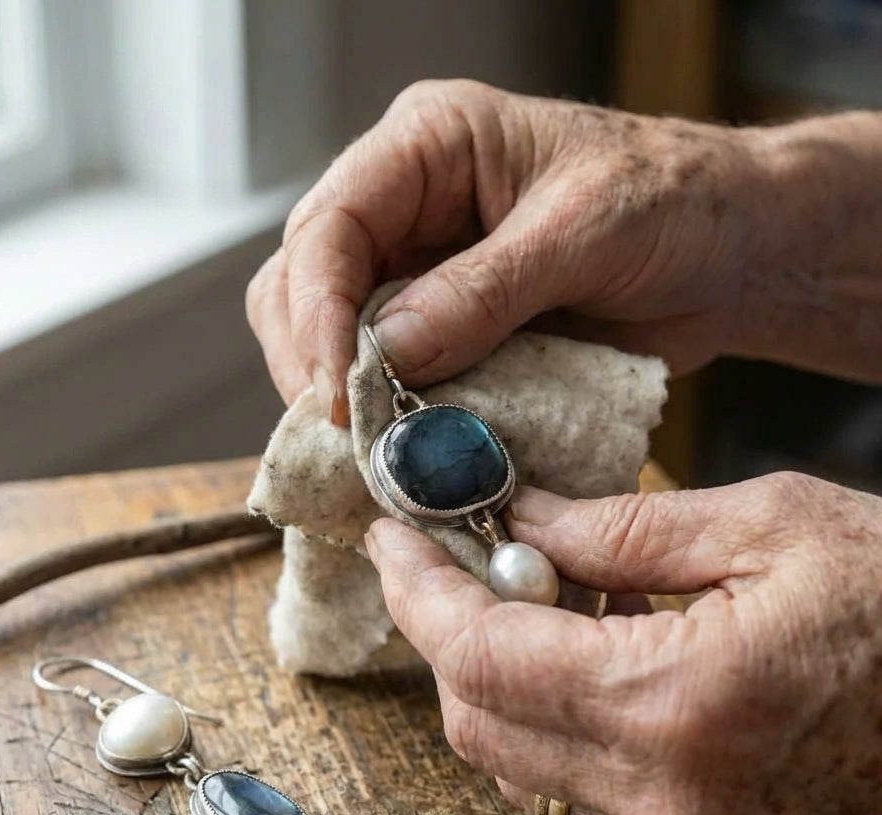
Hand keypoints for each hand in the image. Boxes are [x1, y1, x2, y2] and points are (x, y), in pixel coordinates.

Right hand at [247, 79, 818, 422]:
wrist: (731, 253)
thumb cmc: (675, 204)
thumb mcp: (585, 233)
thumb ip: (484, 292)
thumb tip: (388, 354)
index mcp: (428, 147)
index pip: (329, 225)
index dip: (319, 312)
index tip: (338, 389)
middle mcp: (405, 206)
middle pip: (302, 283)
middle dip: (314, 360)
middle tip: (347, 433)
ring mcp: (417, 272)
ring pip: (329, 335)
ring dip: (341, 396)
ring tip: (372, 449)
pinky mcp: (441, 330)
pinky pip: (384, 376)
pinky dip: (384, 416)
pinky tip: (399, 449)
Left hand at [364, 472, 881, 814]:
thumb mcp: (768, 524)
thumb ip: (620, 528)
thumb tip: (516, 521)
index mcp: (679, 700)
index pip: (481, 656)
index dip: (417, 593)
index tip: (392, 538)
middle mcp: (667, 794)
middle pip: (478, 721)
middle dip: (443, 632)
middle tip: (450, 557)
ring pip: (515, 765)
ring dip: (494, 677)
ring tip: (533, 595)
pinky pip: (574, 792)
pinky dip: (549, 720)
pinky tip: (587, 654)